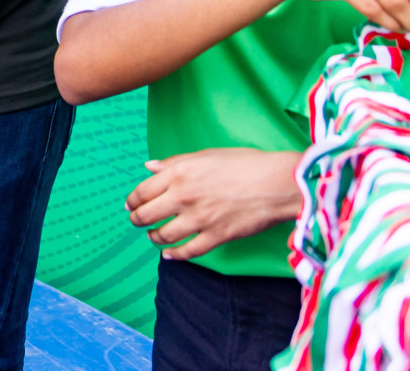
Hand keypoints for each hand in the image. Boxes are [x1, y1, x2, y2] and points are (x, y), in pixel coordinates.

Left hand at [126, 148, 300, 260]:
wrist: (278, 182)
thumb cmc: (245, 163)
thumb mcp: (206, 155)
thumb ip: (174, 162)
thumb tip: (149, 166)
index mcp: (179, 173)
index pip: (142, 191)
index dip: (132, 201)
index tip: (130, 205)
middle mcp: (184, 196)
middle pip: (147, 215)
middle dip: (137, 220)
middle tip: (137, 222)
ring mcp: (200, 218)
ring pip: (164, 235)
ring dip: (153, 238)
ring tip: (152, 236)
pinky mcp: (217, 236)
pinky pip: (189, 251)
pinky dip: (175, 255)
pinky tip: (169, 255)